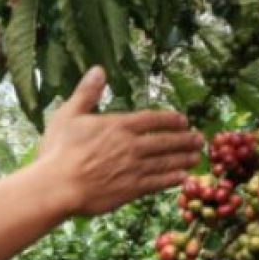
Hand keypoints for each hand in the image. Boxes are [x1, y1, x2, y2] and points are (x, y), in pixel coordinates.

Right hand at [35, 66, 203, 216]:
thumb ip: (86, 93)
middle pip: (165, 141)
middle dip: (184, 139)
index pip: (151, 119)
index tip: (183, 120)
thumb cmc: (58, 151)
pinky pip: (157, 183)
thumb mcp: (68, 115)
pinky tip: (182, 178)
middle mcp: (131, 146)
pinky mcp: (131, 190)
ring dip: (183, 159)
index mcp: (118, 126)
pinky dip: (172, 180)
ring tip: (196, 157)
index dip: (169, 119)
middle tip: (199, 139)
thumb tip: (98, 69)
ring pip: (165, 162)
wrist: (58, 186)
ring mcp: (133, 168)